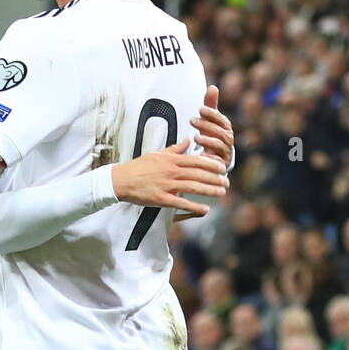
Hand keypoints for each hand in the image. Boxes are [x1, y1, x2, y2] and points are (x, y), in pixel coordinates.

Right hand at [112, 139, 227, 215]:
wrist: (121, 180)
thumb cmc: (139, 167)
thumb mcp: (157, 154)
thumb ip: (175, 149)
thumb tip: (188, 140)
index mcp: (171, 160)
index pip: (196, 160)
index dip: (211, 164)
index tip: (222, 166)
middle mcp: (171, 171)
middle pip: (198, 174)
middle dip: (215, 178)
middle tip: (227, 181)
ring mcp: (167, 185)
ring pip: (193, 187)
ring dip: (209, 190)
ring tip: (222, 192)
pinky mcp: (162, 199)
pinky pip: (181, 203)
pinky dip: (194, 206)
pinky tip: (206, 209)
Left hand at [190, 85, 233, 167]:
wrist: (213, 158)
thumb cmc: (210, 135)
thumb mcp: (209, 120)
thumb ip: (211, 105)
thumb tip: (213, 87)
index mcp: (226, 128)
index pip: (222, 120)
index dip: (212, 114)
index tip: (200, 109)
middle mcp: (228, 140)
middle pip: (221, 132)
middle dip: (207, 125)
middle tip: (192, 120)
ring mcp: (225, 153)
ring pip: (220, 145)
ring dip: (208, 140)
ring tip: (195, 137)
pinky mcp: (221, 165)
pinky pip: (217, 161)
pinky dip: (209, 157)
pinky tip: (199, 154)